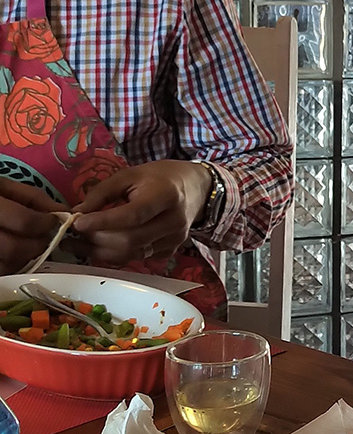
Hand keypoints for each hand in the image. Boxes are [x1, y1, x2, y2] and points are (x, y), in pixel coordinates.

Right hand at [0, 179, 64, 272]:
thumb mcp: (3, 186)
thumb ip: (33, 197)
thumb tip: (63, 212)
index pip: (25, 222)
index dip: (45, 224)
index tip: (52, 221)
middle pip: (15, 250)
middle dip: (37, 245)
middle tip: (42, 237)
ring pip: (6, 266)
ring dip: (24, 258)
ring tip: (26, 244)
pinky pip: (0, 272)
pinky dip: (10, 266)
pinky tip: (11, 254)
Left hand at [71, 160, 212, 264]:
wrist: (197, 187)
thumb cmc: (160, 177)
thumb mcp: (130, 174)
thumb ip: (102, 192)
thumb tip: (76, 213)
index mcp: (165, 195)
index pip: (132, 215)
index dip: (102, 222)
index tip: (77, 223)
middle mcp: (174, 221)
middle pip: (129, 240)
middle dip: (96, 239)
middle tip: (73, 234)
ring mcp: (174, 239)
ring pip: (131, 254)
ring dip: (100, 251)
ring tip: (80, 242)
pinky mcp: (170, 251)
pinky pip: (137, 259)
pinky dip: (115, 255)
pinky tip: (101, 246)